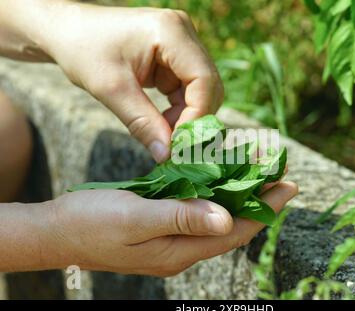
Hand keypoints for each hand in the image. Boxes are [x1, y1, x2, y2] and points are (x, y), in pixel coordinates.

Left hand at [41, 3, 222, 161]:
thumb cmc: (83, 50)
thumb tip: (167, 156)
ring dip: (187, 118)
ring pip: (201, 91)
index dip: (198, 116)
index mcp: (171, 32)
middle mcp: (184, 34)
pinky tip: (163, 123)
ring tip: (164, 136)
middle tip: (174, 147)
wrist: (68, 32)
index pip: (204, 80)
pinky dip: (180, 111)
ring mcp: (182, 45)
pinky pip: (188, 90)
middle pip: (208, 85)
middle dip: (194, 119)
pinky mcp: (176, 58)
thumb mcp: (111, 89)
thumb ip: (142, 123)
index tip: (179, 145)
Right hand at [45, 182, 296, 275]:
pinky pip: (198, 213)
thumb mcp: (135, 219)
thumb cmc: (92, 223)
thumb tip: (227, 220)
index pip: (234, 231)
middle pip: (231, 226)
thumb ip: (181, 218)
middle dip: (258, 202)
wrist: (59, 230)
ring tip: (259, 176)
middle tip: (281, 177)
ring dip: (238, 198)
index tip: (288, 187)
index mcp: (179, 250)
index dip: (263, 210)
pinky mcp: (162, 227)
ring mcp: (172, 239)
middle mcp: (181, 249)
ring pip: (216, 219)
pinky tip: (221, 183)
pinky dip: (215, 196)